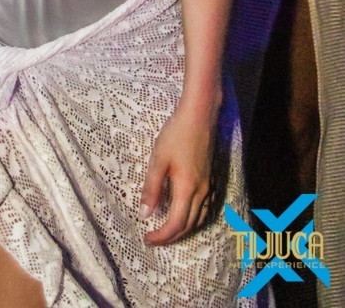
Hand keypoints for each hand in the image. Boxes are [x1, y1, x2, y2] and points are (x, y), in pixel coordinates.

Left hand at [139, 102, 217, 245]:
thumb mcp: (158, 159)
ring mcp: (208, 185)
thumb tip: (144, 214)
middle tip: (154, 239)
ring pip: (199, 219)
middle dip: (171, 237)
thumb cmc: (176, 134)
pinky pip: (205, 209)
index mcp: (187, 189)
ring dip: (183, 230)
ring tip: (167, 231)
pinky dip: (194, 219)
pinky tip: (185, 213)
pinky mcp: (210, 178)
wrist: (200, 115)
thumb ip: (152, 188)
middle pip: (189, 225)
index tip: (147, 239)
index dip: (162, 236)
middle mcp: (202, 192)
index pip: (176, 224)